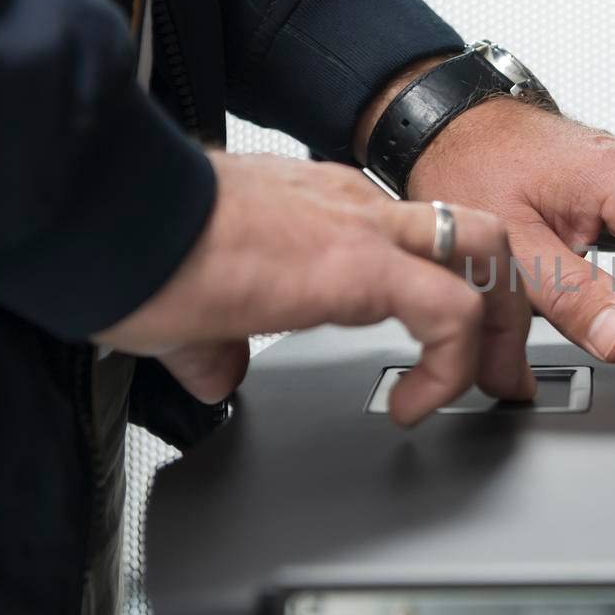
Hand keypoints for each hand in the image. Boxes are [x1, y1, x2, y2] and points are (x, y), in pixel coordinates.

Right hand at [94, 151, 534, 424]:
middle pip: (476, 232)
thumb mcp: (188, 302)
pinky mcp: (359, 266)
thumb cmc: (133, 244)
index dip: (446, 292)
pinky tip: (412, 407)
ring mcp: (364, 230)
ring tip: (483, 391)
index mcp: (322, 208)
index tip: (442, 350)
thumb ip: (216, 340)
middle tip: (502, 370)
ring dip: (500, 333)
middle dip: (506, 304)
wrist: (107, 216)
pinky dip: (450, 368)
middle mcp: (355, 207)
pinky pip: (451, 314)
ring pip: (487, 254)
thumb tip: (219, 374)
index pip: (417, 238)